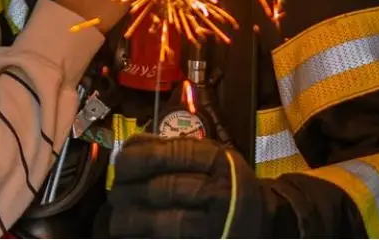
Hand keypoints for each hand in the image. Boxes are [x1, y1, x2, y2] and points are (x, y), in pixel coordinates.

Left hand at [108, 134, 263, 238]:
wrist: (261, 222)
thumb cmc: (226, 186)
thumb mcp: (212, 157)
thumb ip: (176, 149)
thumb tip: (130, 147)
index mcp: (219, 163)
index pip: (171, 154)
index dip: (137, 158)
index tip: (121, 165)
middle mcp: (221, 194)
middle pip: (161, 189)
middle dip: (128, 192)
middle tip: (117, 194)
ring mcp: (213, 227)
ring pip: (159, 223)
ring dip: (129, 220)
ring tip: (119, 219)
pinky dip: (141, 239)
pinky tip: (132, 235)